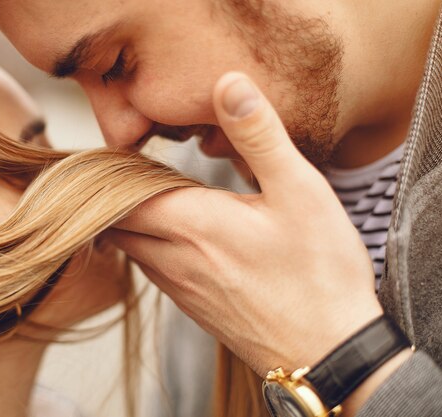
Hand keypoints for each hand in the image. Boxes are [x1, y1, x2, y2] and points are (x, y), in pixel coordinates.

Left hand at [106, 72, 383, 375]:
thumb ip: (259, 136)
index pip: (120, 192)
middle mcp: (172, 258)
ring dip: (132, 222)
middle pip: (116, 222)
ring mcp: (180, 288)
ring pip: (131, 248)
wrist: (330, 353)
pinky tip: (179, 237)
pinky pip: (153, 270)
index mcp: (190, 224)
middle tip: (131, 168)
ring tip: (151, 197)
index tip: (119, 151)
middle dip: (115, 195)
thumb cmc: (320, 273)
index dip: (112, 170)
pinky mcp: (194, 307)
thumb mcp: (300, 192)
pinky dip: (149, 247)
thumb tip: (228, 82)